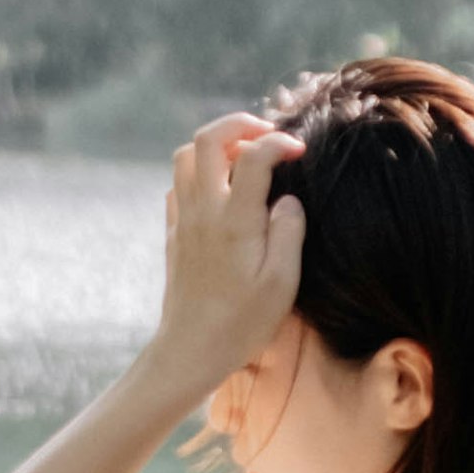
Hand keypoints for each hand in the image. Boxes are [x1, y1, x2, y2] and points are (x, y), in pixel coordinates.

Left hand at [150, 113, 305, 407]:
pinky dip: (200, 172)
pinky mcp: (174, 232)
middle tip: (268, 137)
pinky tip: (222, 192)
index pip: (253, 155)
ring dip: (217, 145)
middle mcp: (203, 209)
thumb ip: (289, 231)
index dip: (279, 142)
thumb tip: (288, 198)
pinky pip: (178, 183)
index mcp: (234, 218)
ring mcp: (183, 218)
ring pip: (186, 155)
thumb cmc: (243, 321)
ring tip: (246, 160)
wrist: (191, 349)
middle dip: (240, 123)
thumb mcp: (282, 281)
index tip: (300, 153)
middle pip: (207, 138)